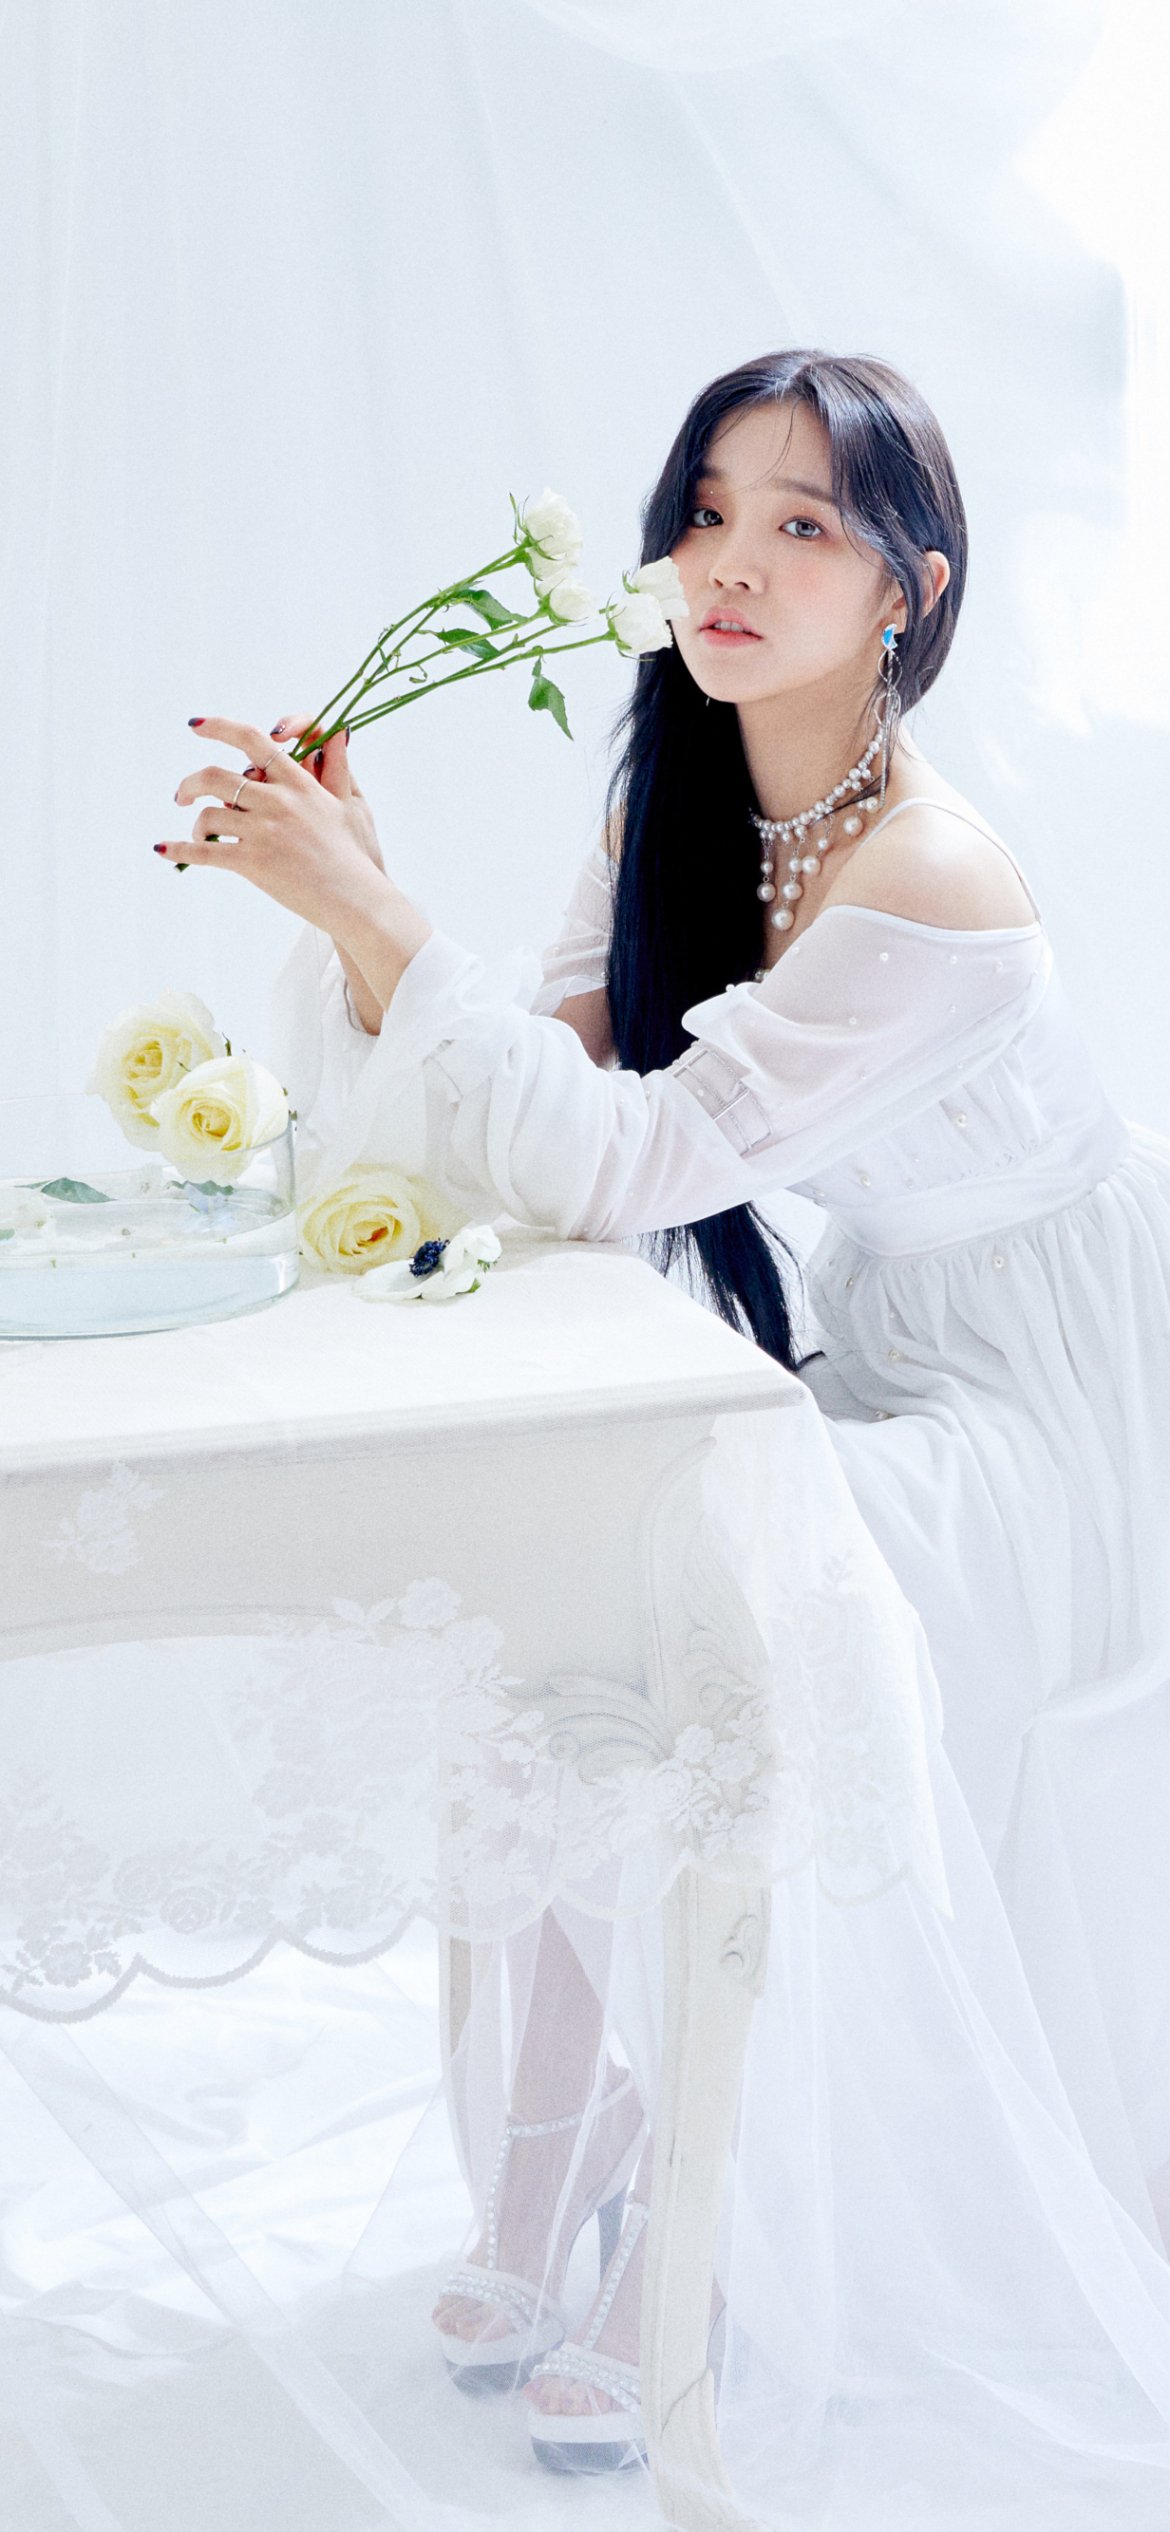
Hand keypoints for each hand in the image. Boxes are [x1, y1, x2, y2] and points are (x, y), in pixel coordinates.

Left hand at [161, 714, 389, 935]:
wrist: (356, 899)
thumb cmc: (353, 856)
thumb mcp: (349, 804)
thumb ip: (335, 769)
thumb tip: (338, 734)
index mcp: (298, 783)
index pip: (253, 740)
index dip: (219, 727)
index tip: (196, 726)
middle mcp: (278, 801)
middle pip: (215, 777)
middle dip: (190, 784)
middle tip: (182, 795)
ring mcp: (264, 831)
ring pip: (209, 816)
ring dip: (197, 826)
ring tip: (202, 837)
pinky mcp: (254, 863)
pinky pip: (205, 852)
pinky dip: (179, 850)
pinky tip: (163, 850)